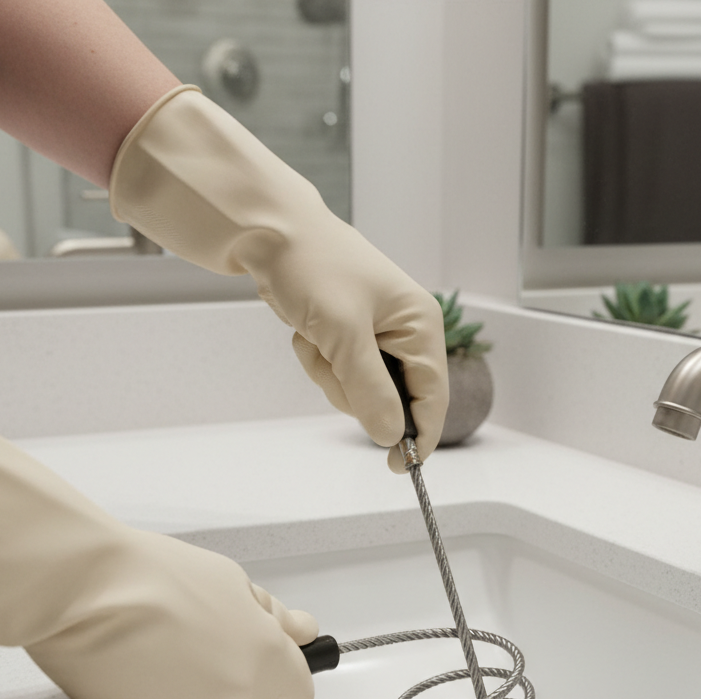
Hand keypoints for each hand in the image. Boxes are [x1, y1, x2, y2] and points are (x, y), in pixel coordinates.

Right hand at [0, 393, 316, 698]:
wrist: (82, 587)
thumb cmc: (150, 575)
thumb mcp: (228, 580)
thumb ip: (273, 615)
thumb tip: (303, 631)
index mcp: (266, 656)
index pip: (297, 694)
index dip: (280, 680)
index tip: (262, 666)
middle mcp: (239, 695)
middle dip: (234, 693)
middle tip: (199, 654)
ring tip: (157, 656)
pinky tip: (134, 674)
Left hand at [109, 86, 447, 471]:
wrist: (267, 230)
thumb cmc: (313, 265)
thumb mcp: (344, 335)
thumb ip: (371, 391)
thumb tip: (392, 436)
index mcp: (421, 324)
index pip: (434, 395)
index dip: (419, 434)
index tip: (398, 466)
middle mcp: (405, 330)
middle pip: (394, 397)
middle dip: (355, 390)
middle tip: (331, 362)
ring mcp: (376, 332)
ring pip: (361, 388)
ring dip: (331, 374)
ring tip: (315, 338)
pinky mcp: (348, 333)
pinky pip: (338, 371)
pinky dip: (318, 360)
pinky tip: (306, 332)